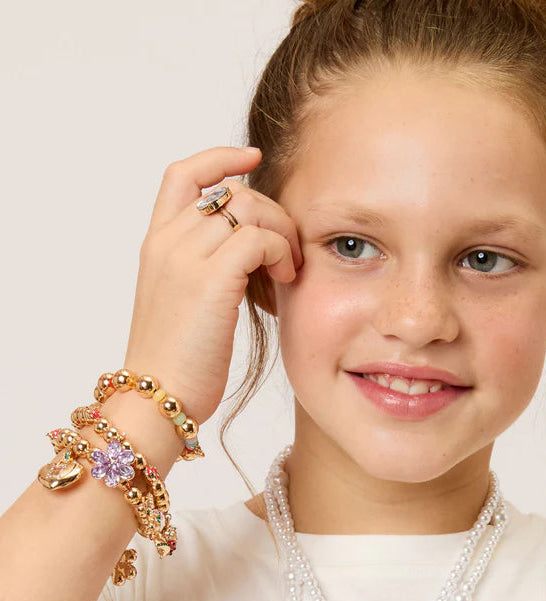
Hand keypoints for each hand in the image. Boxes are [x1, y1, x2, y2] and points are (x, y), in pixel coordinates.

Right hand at [123, 146, 302, 424]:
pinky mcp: (210, 280)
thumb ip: (205, 266)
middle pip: (232, 191)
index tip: (252, 161)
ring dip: (282, 232)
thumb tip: (252, 249)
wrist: (156, 398)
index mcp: (156, 244)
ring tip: (288, 267)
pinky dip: (282, 251)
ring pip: (250, 208)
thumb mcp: (183, 302)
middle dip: (272, 211)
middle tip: (289, 248)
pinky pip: (260, 237)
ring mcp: (185, 258)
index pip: (183, 175)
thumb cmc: (176, 361)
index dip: (219, 158)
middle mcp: (167, 242)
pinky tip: (285, 277)